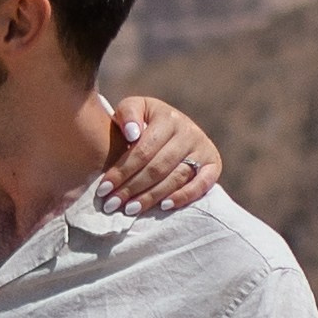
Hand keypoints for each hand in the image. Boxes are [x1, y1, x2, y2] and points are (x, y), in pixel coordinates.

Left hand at [100, 95, 222, 215]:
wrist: (172, 126)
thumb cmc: (145, 121)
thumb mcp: (134, 108)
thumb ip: (127, 114)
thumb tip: (132, 134)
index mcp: (167, 117)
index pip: (143, 150)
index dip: (122, 171)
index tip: (103, 189)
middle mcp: (188, 131)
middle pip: (158, 167)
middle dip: (132, 188)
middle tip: (112, 204)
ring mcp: (203, 149)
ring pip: (176, 177)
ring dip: (151, 196)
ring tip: (130, 209)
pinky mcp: (214, 165)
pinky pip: (202, 184)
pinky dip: (184, 196)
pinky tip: (164, 207)